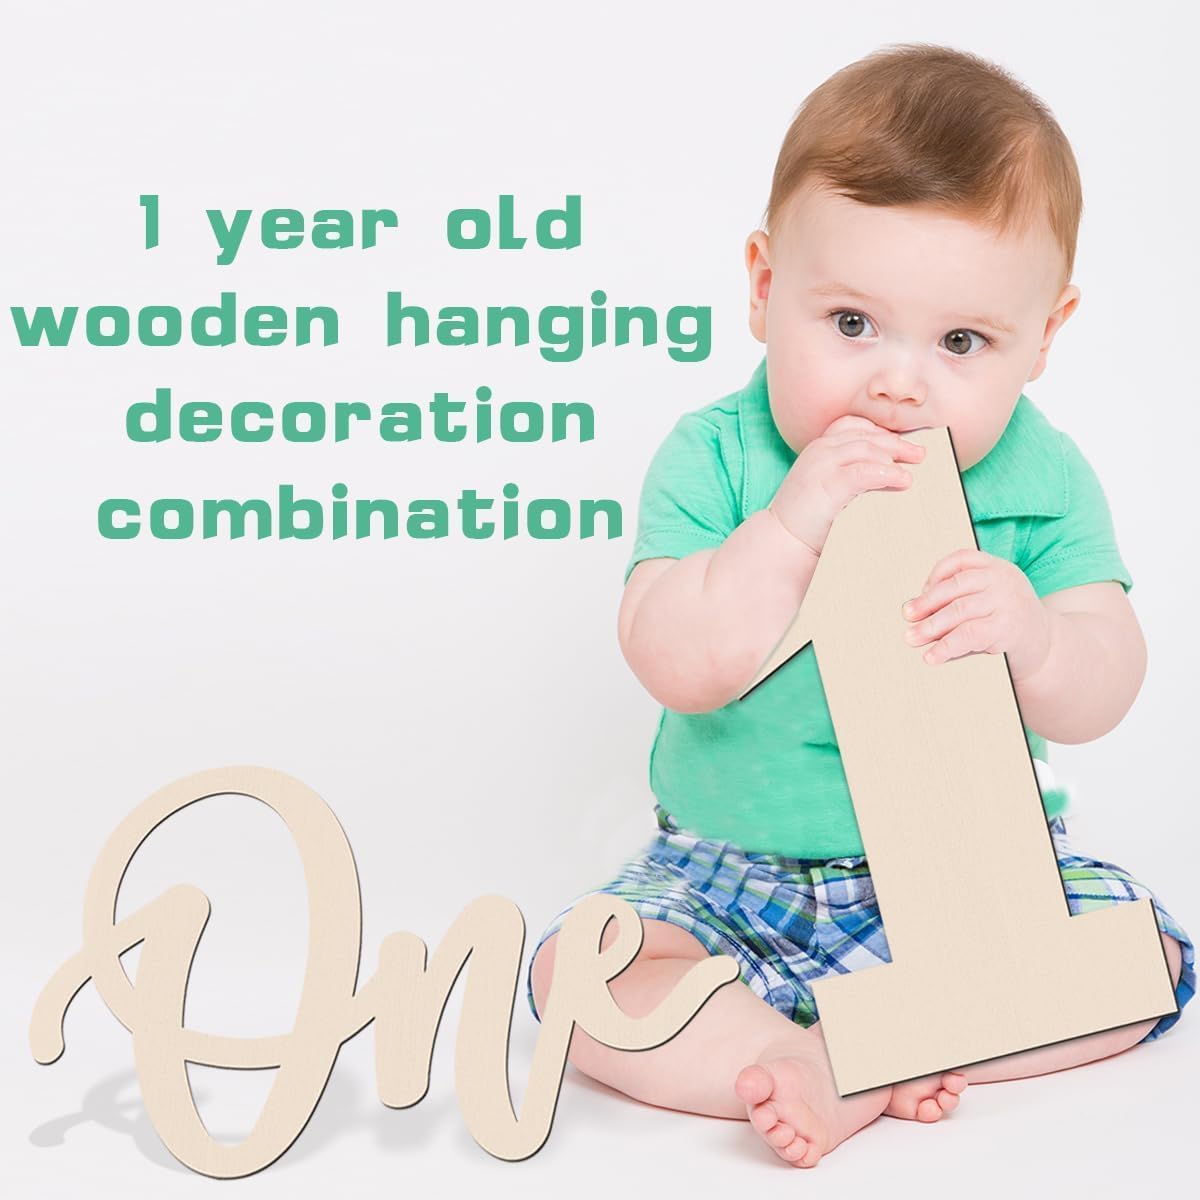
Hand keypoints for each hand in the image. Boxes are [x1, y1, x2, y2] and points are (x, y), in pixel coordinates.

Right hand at [768, 414, 925, 556]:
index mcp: (819, 448)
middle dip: (896, 443)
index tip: (900, 443)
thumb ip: (850, 475)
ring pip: (867, 448)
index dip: (880, 432)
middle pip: (866, 435)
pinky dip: (887, 474)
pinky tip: (903, 480)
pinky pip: (864, 472)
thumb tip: (886, 473)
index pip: (854, 427)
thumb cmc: (807, 519)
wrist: (782, 540)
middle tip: (920, 453)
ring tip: (915, 464)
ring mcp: (822, 464)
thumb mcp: (828, 488)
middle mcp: (820, 450)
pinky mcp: (828, 483)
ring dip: (895, 455)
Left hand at [901, 547, 1052, 681]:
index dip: (936, 574)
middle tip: (907, 616)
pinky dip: (946, 646)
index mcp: (998, 567)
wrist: (1049, 648)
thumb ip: (959, 601)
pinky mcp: (1007, 628)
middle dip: (926, 603)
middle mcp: (1003, 580)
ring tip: (912, 638)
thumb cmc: (1011, 622)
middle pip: (955, 586)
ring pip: (959, 610)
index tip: (920, 591)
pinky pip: (968, 635)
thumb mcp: (990, 602)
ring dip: (930, 626)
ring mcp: (1007, 602)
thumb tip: (916, 613)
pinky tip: (932, 656)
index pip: (960, 560)